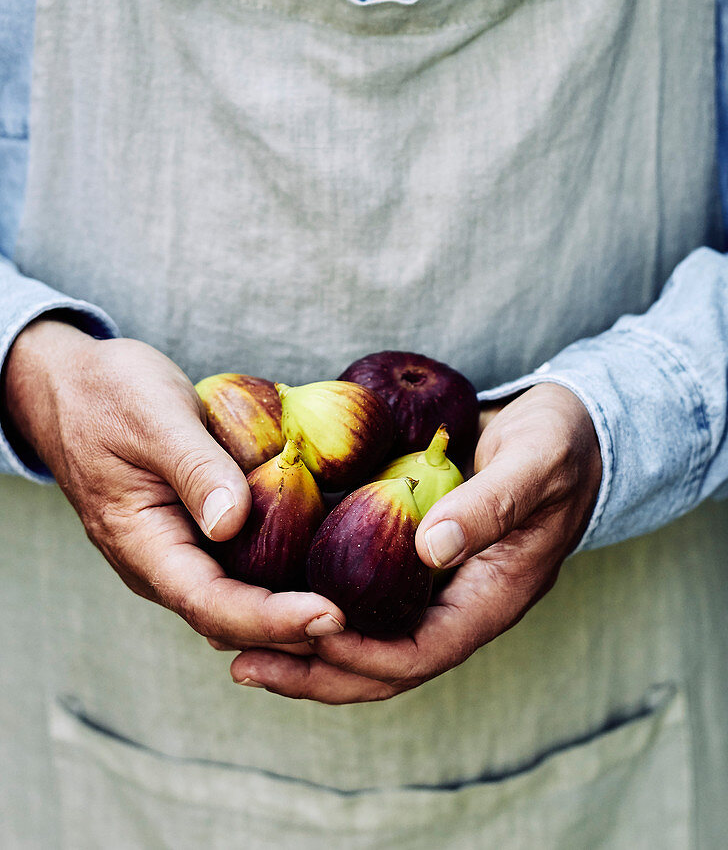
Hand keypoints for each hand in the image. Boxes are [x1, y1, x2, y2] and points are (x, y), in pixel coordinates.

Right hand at [2, 318, 344, 645]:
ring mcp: (180, 552)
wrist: (71, 386)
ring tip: (360, 605)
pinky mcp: (198, 533)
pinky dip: (285, 575)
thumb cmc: (109, 393)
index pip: (212, 605)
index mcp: (142, 545)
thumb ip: (194, 469)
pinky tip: (332, 560)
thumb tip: (233, 523)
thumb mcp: (154, 417)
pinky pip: (243, 568)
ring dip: (293, 610)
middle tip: (365, 624)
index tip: (332, 616)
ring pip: (240, 600)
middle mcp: (162, 564)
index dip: (273, 619)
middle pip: (233, 619)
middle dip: (294, 631)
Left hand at [228, 383, 600, 700]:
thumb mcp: (535, 463)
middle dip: (316, 672)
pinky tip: (270, 584)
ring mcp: (436, 582)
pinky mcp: (414, 553)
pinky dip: (318, 597)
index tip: (306, 638)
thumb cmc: (560, 442)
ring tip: (240, 641)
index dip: (363, 657)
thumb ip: (491, 503)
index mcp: (492, 596)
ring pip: (368, 634)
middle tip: (246, 664)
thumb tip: (431, 548)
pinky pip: (364, 591)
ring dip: (308, 646)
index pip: (422, 652)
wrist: (568, 426)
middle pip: (384, 664)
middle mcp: (459, 601)